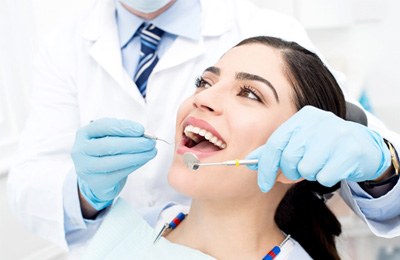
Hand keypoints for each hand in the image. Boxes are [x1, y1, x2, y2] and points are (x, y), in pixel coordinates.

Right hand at [71, 118, 156, 210]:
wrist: (98, 176)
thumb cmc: (106, 151)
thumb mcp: (111, 137)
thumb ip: (125, 134)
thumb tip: (147, 135)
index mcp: (84, 133)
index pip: (103, 126)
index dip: (123, 127)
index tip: (141, 129)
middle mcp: (80, 150)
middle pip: (109, 145)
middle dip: (133, 143)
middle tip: (150, 142)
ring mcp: (86, 168)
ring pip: (114, 161)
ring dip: (137, 156)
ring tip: (152, 151)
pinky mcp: (97, 182)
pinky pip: (119, 173)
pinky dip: (134, 165)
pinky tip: (144, 160)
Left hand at [246, 106, 390, 191]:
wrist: (363, 146)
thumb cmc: (323, 146)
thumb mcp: (298, 142)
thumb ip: (275, 151)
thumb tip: (250, 161)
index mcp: (302, 117)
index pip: (275, 144)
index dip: (266, 167)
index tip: (263, 184)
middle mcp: (318, 121)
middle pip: (289, 158)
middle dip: (290, 173)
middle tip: (298, 173)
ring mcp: (336, 134)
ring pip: (307, 169)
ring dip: (310, 174)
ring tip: (319, 165)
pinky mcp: (350, 151)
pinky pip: (325, 176)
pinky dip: (326, 177)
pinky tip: (333, 167)